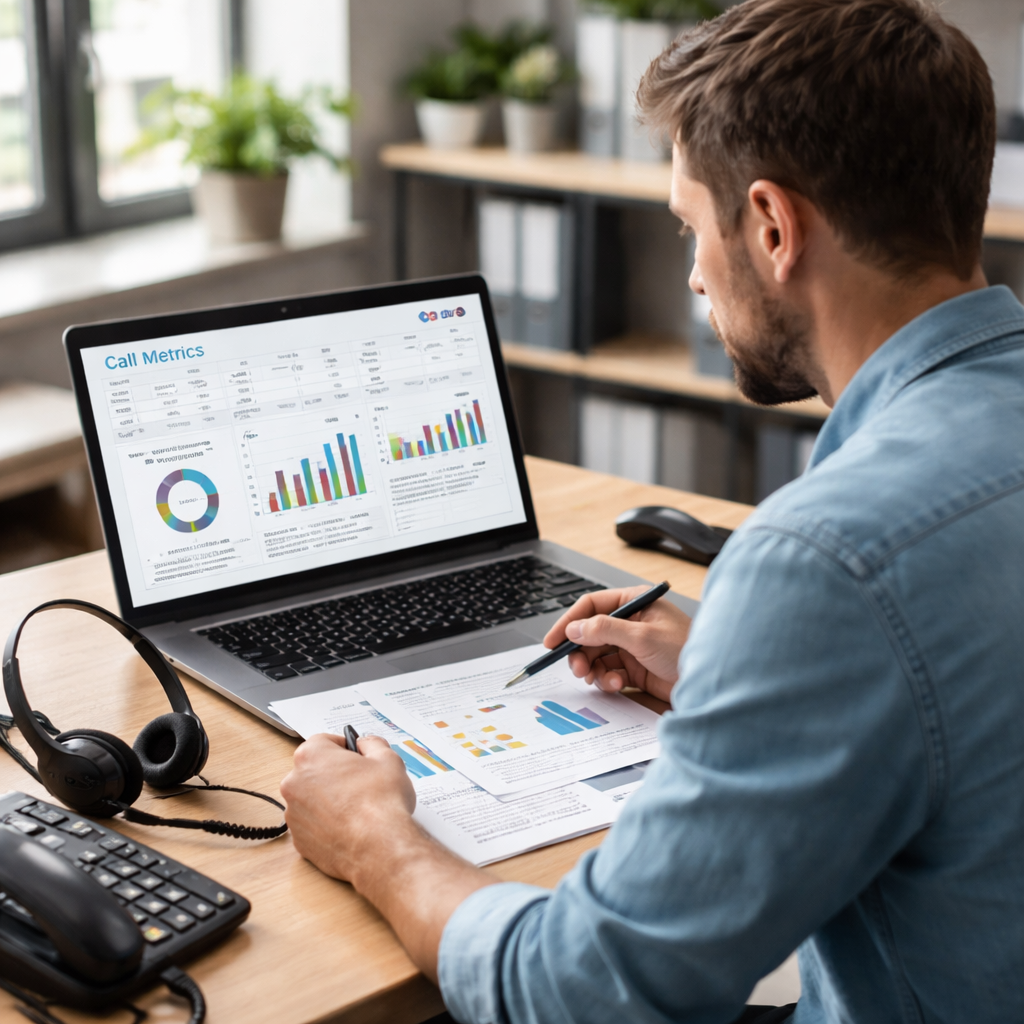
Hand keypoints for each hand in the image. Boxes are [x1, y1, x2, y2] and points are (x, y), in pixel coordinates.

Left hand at [281, 732, 415, 882]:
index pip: (324, 741)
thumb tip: (366, 744)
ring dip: (329, 800)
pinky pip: (312, 825)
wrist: (379, 847)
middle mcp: (294, 782)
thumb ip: (372, 744)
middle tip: (360, 783)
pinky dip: (326, 824)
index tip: (356, 757)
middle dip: (335, 774)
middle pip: (314, 770)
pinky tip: (349, 826)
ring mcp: (294, 813)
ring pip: (311, 799)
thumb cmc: (380, 803)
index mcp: (311, 756)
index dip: (344, 748)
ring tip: (356, 808)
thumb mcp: (387, 759)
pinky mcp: (299, 840)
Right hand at [543, 586, 690, 702]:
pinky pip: (608, 671)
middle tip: (577, 668)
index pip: (591, 606)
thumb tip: (574, 628)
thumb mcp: (643, 636)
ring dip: (592, 668)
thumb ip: (605, 630)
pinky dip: (606, 679)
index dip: (569, 622)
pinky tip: (616, 684)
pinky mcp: (635, 669)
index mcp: (634, 602)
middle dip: (579, 651)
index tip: (552, 641)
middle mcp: (631, 622)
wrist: (711, 684)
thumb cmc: (688, 650)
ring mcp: (632, 646)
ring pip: (596, 655)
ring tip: (597, 678)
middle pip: (589, 633)